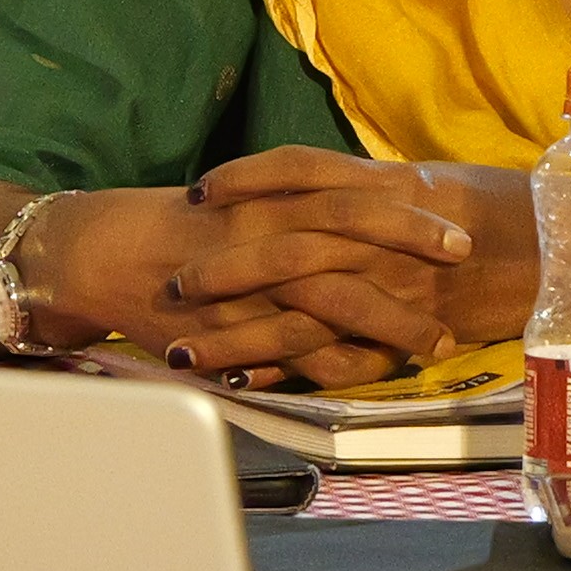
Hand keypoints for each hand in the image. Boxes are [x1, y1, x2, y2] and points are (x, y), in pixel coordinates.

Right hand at [31, 153, 487, 381]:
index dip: (407, 212)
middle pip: (354, 237)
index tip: (456, 225)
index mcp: (269, 199)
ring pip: (336, 301)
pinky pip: (298, 354)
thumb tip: (371, 204)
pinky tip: (377, 373)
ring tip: (439, 341)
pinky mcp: (236, 329)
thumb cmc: (180, 227)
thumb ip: (297, 205)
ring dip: (394, 322)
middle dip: (414, 253)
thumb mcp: (242, 201)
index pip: (351, 197)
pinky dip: (339, 365)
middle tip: (465, 266)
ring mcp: (252, 284)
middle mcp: (264, 233)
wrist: (105, 253)